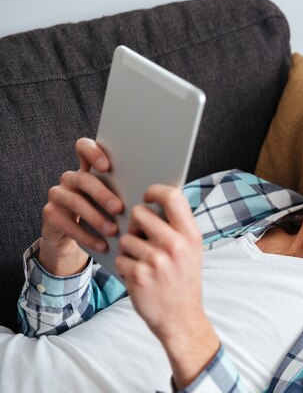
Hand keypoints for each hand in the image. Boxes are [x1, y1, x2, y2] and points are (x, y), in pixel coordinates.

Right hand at [39, 138, 122, 275]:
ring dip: (95, 217)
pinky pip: (66, 223)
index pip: (83, 147)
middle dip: (102, 194)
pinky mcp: (50, 214)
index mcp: (89, 169)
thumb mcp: (120, 203)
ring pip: (74, 201)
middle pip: (83, 178)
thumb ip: (131, 192)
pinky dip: (86, 236)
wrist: (81, 240)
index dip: (93, 152)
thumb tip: (162, 190)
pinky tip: (102, 244)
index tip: (107, 167)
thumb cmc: (109, 216)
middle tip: (119, 209)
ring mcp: (58, 195)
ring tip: (112, 231)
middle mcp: (71, 178)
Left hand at [116, 185, 219, 388]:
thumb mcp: (192, 251)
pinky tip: (138, 278)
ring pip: (126, 238)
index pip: (172, 196)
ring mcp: (156, 260)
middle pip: (139, 213)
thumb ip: (177, 226)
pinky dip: (125, 268)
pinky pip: (120, 258)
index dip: (155, 191)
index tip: (147, 197)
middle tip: (142, 240)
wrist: (181, 319)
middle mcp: (175, 244)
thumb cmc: (183, 280)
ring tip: (144, 265)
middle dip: (135, 225)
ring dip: (129, 251)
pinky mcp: (138, 275)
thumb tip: (153, 200)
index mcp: (190, 234)